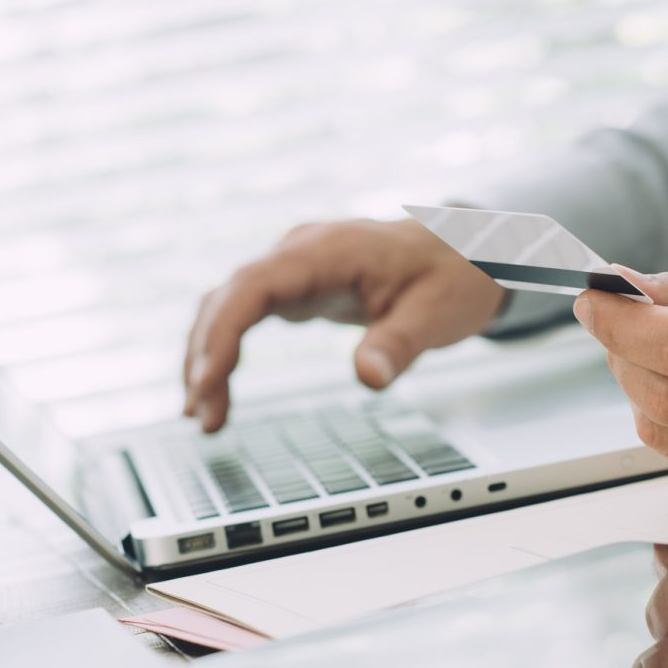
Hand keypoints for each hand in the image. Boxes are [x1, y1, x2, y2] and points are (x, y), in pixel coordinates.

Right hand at [183, 218, 505, 431]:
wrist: (465, 252)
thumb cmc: (451, 275)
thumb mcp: (436, 313)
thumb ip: (398, 344)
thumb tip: (368, 379)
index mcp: (328, 251)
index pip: (254, 285)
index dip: (222, 331)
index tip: (208, 379)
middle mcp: (299, 253)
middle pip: (228, 298)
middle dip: (206, 356)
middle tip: (202, 416)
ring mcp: (293, 268)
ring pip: (226, 306)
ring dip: (207, 357)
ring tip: (202, 416)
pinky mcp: (294, 287)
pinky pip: (242, 314)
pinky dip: (223, 351)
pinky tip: (215, 390)